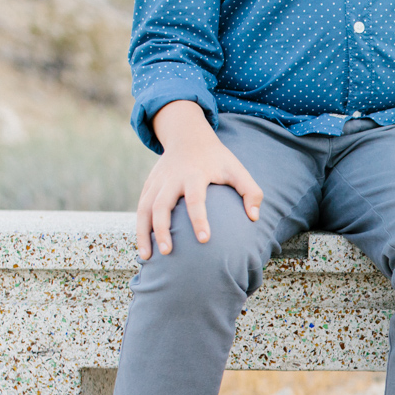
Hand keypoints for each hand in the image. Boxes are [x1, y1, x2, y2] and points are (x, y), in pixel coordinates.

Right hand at [136, 100, 262, 259]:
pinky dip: (139, 227)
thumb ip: (251, 191)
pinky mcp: (149, 185)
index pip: (195, 199)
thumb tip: (254, 217)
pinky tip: (144, 247)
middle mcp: (172, 178)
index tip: (205, 240)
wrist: (188, 136)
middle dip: (163, 229)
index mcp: (194, 174)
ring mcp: (157, 182)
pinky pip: (141, 208)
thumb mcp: (237, 169)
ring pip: (145, 208)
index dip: (199, 219)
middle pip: (161, 205)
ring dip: (143, 233)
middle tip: (168, 252)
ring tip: (148, 257)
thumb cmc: (217, 159)